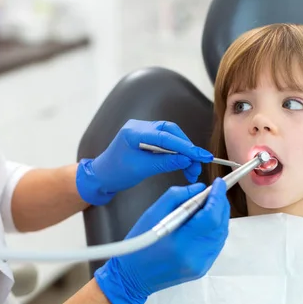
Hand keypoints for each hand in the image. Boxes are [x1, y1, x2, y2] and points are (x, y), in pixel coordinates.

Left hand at [76, 119, 212, 204]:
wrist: (101, 177)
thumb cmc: (115, 173)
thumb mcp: (141, 169)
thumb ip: (165, 162)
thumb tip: (187, 160)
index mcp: (134, 131)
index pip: (166, 136)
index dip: (186, 147)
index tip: (201, 156)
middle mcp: (139, 127)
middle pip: (171, 132)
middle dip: (187, 148)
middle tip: (198, 164)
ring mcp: (143, 131)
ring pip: (170, 137)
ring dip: (183, 152)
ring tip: (192, 169)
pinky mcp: (146, 139)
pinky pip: (165, 142)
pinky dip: (175, 153)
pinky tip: (183, 164)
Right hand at [94, 177, 229, 303]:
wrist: (133, 275)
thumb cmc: (140, 242)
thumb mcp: (152, 212)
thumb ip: (177, 196)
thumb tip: (199, 189)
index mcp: (181, 241)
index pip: (210, 216)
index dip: (217, 197)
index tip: (218, 183)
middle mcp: (195, 255)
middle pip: (220, 224)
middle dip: (220, 204)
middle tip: (216, 190)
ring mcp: (201, 264)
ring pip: (222, 234)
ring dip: (220, 216)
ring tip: (211, 204)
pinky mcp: (202, 269)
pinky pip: (216, 244)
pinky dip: (216, 230)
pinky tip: (208, 221)